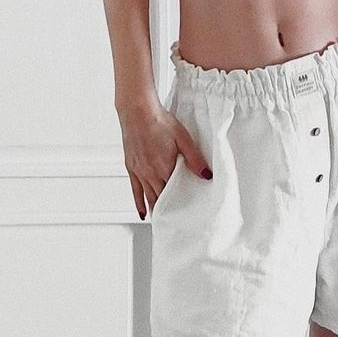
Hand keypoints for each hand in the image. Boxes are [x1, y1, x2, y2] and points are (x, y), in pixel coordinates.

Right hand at [119, 105, 211, 219]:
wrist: (137, 111)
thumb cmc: (159, 121)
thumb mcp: (183, 139)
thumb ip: (195, 159)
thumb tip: (207, 176)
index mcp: (164, 169)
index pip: (174, 195)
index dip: (180, 207)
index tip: (187, 218)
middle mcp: (150, 174)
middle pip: (161, 199)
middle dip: (168, 213)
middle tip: (176, 225)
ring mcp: (139, 172)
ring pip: (148, 197)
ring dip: (155, 210)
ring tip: (162, 222)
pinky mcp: (131, 167)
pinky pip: (135, 190)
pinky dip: (139, 203)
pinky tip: (143, 212)